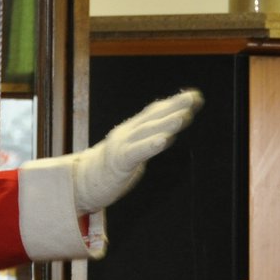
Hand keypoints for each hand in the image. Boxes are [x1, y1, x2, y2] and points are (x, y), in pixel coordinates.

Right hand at [71, 90, 202, 214]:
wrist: (83, 183)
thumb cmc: (110, 167)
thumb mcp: (130, 148)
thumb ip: (144, 139)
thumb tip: (165, 132)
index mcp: (130, 130)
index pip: (154, 112)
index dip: (174, 103)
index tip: (195, 96)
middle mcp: (126, 133)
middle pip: (153, 118)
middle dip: (175, 107)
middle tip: (194, 98)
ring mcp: (121, 146)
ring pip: (147, 132)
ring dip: (166, 124)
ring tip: (183, 117)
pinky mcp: (119, 162)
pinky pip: (137, 152)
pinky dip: (150, 145)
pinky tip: (164, 140)